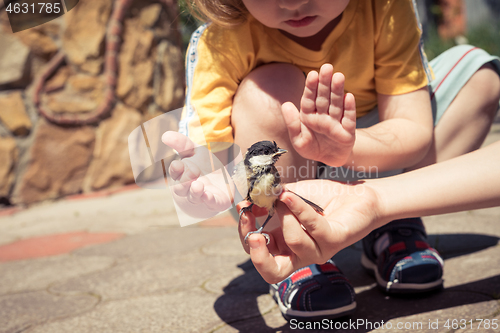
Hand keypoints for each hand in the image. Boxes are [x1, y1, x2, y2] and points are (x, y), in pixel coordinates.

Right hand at [162, 131, 232, 218]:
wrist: (221, 183)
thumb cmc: (203, 166)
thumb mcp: (194, 151)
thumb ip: (182, 144)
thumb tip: (165, 135)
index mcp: (181, 175)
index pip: (175, 173)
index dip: (176, 170)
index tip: (178, 164)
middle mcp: (188, 189)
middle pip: (180, 188)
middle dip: (184, 181)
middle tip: (193, 171)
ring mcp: (201, 197)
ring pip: (194, 198)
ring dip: (195, 192)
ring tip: (198, 185)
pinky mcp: (215, 202)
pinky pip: (211, 204)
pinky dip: (209, 200)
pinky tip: (208, 196)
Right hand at [238, 179, 383, 283]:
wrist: (354, 195)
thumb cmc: (320, 199)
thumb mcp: (287, 197)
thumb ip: (268, 200)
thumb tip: (248, 201)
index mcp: (284, 247)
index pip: (259, 256)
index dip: (246, 237)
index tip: (243, 211)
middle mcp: (300, 254)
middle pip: (273, 273)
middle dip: (259, 256)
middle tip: (254, 235)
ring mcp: (318, 250)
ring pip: (295, 242)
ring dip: (284, 216)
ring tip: (283, 196)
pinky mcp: (335, 240)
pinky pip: (313, 227)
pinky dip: (298, 209)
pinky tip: (290, 195)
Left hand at [282, 64, 355, 166]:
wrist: (329, 159)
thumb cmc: (312, 147)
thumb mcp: (299, 140)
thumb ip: (292, 123)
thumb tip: (285, 104)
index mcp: (309, 115)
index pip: (309, 99)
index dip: (311, 87)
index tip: (312, 74)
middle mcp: (323, 115)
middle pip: (324, 97)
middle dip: (325, 83)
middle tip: (327, 67)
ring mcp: (336, 122)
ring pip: (336, 104)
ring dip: (338, 91)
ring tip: (338, 76)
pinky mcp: (348, 131)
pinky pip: (349, 118)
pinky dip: (349, 108)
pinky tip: (349, 96)